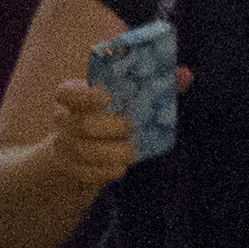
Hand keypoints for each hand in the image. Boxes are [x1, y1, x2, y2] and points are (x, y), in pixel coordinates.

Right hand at [35, 64, 162, 197]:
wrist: (76, 156)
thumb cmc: (107, 121)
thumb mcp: (124, 103)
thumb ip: (153, 89)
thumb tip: (185, 75)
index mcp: (75, 98)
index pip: (66, 93)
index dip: (84, 96)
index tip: (108, 98)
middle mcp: (64, 121)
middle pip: (80, 124)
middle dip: (108, 127)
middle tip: (130, 128)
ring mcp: (63, 146)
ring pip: (83, 150)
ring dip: (110, 152)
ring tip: (129, 152)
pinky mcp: (67, 169)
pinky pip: (83, 172)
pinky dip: (103, 171)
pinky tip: (119, 168)